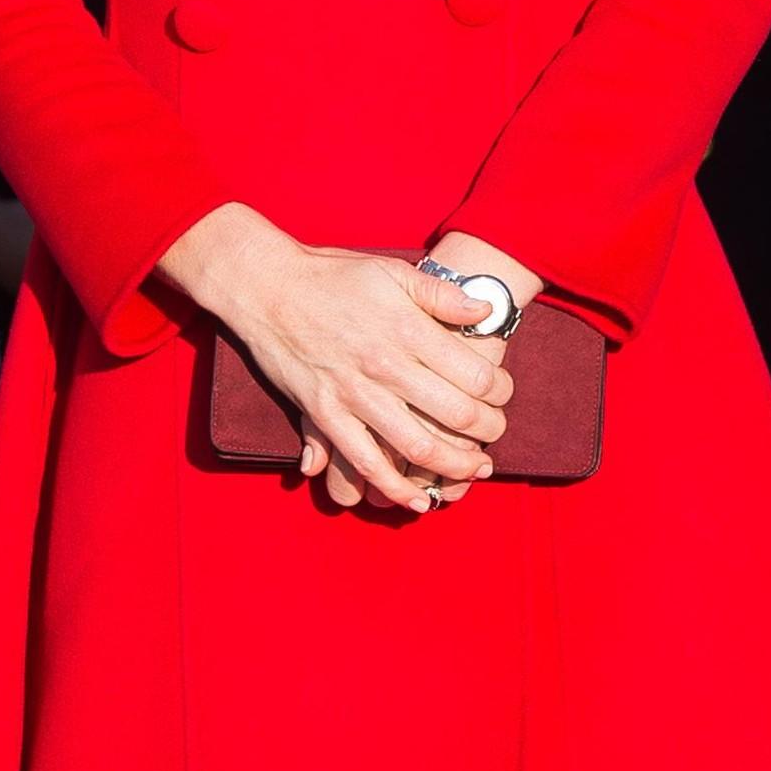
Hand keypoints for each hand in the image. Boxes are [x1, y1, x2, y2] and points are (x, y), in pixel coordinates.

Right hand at [159, 206, 509, 513]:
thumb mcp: (391, 270)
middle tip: (496, 433)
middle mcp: (385, 365)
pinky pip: (366, 462)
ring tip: (475, 468)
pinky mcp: (326, 414)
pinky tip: (419, 499)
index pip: (474, 373)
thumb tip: (486, 309)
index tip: (503, 393)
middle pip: (455, 414)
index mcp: (406, 328)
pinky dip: (395, 487)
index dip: (500, 390)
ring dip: (455, 465)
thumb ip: (440, 293)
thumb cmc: (332, 275)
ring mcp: (354, 394)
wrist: (267, 286)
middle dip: (487, 430)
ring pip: (418, 446)